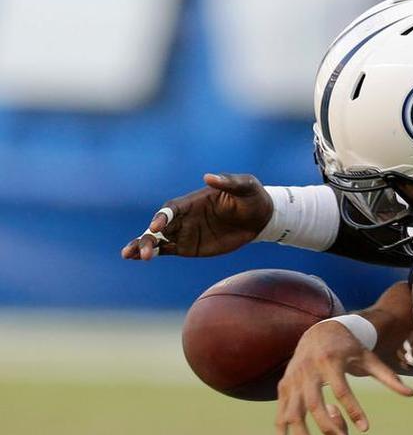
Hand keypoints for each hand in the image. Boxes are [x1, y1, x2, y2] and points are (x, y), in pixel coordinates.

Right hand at [120, 173, 272, 259]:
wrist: (260, 217)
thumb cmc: (251, 197)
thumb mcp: (245, 186)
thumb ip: (227, 182)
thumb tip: (209, 177)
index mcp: (192, 201)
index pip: (171, 209)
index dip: (162, 217)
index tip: (156, 227)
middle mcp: (184, 217)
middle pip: (159, 226)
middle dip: (148, 237)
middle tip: (141, 251)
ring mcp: (185, 232)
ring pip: (158, 238)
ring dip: (143, 245)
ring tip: (129, 255)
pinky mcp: (189, 246)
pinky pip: (167, 249)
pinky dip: (154, 252)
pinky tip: (138, 258)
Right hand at [274, 319, 412, 434]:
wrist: (320, 331)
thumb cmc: (349, 347)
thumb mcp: (369, 358)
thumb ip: (388, 377)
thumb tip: (412, 394)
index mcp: (331, 361)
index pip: (342, 389)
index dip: (354, 410)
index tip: (365, 429)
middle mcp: (309, 370)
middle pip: (314, 404)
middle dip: (327, 427)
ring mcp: (293, 379)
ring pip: (293, 412)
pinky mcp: (284, 387)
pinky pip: (280, 414)